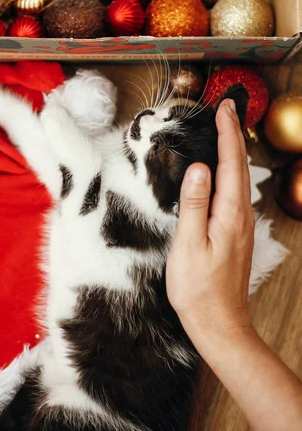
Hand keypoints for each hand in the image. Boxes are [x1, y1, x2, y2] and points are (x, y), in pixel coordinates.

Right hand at [166, 99, 254, 343]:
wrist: (218, 322)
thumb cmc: (198, 289)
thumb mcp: (188, 245)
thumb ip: (194, 205)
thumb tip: (199, 169)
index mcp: (229, 215)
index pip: (231, 164)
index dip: (227, 133)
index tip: (224, 108)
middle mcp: (241, 217)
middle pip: (240, 167)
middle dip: (234, 135)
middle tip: (226, 111)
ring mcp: (241, 227)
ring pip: (240, 180)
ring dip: (233, 153)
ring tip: (225, 134)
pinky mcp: (236, 235)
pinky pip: (236, 194)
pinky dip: (231, 173)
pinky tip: (223, 174)